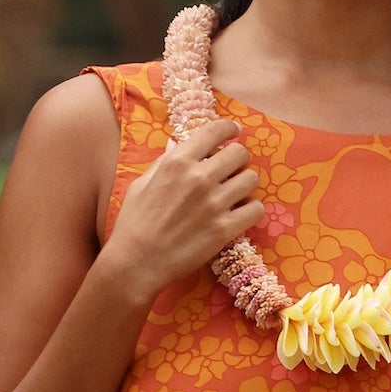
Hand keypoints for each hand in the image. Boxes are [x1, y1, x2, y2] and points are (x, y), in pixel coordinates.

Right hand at [103, 114, 261, 303]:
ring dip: (245, 184)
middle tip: (232, 170)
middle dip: (238, 159)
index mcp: (178, 162)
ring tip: (235, 193)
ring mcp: (215, 204)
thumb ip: (164, 162)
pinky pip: (256, 209)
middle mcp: (199, 178)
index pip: (214, 132)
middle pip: (239, 154)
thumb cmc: (134, 222)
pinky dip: (251, 209)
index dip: (229, 129)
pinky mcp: (225, 229)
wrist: (136, 262)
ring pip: (251, 179)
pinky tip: (240, 214)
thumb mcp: (142, 183)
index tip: (233, 132)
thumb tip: (178, 145)